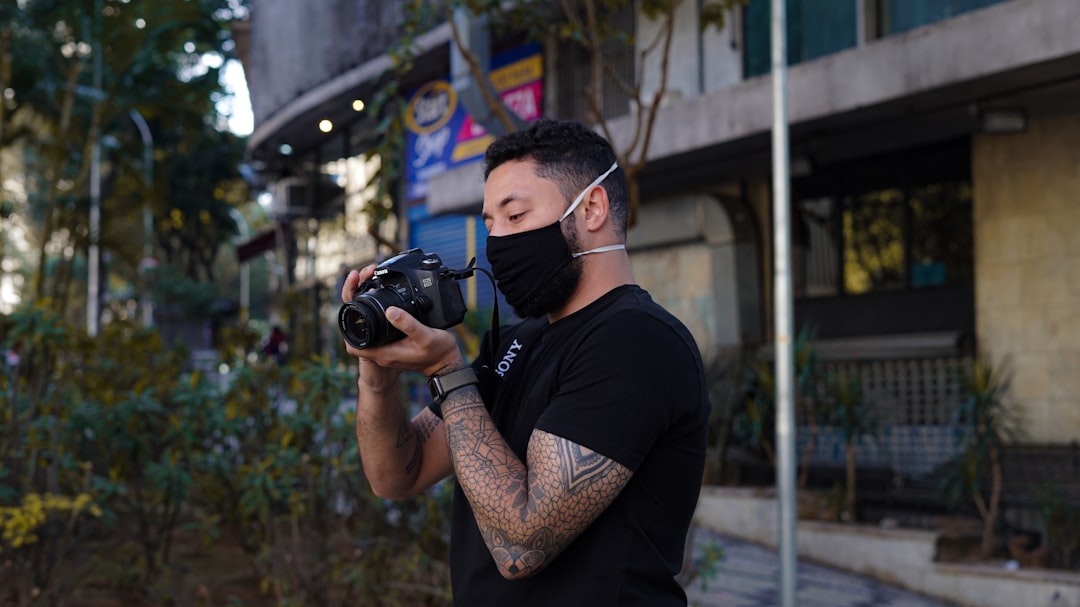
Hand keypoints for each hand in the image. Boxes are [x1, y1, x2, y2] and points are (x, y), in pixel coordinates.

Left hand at [340, 267, 464, 381]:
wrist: (447, 363)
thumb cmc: (438, 352)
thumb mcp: (425, 336)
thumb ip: (408, 324)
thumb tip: (390, 310)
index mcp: (385, 352)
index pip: (353, 346)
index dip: (347, 327)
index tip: (352, 306)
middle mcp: (383, 352)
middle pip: (357, 336)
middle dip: (355, 312)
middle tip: (360, 289)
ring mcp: (388, 349)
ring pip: (367, 333)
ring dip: (365, 314)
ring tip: (369, 292)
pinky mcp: (394, 345)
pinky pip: (378, 332)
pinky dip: (376, 319)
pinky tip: (384, 306)